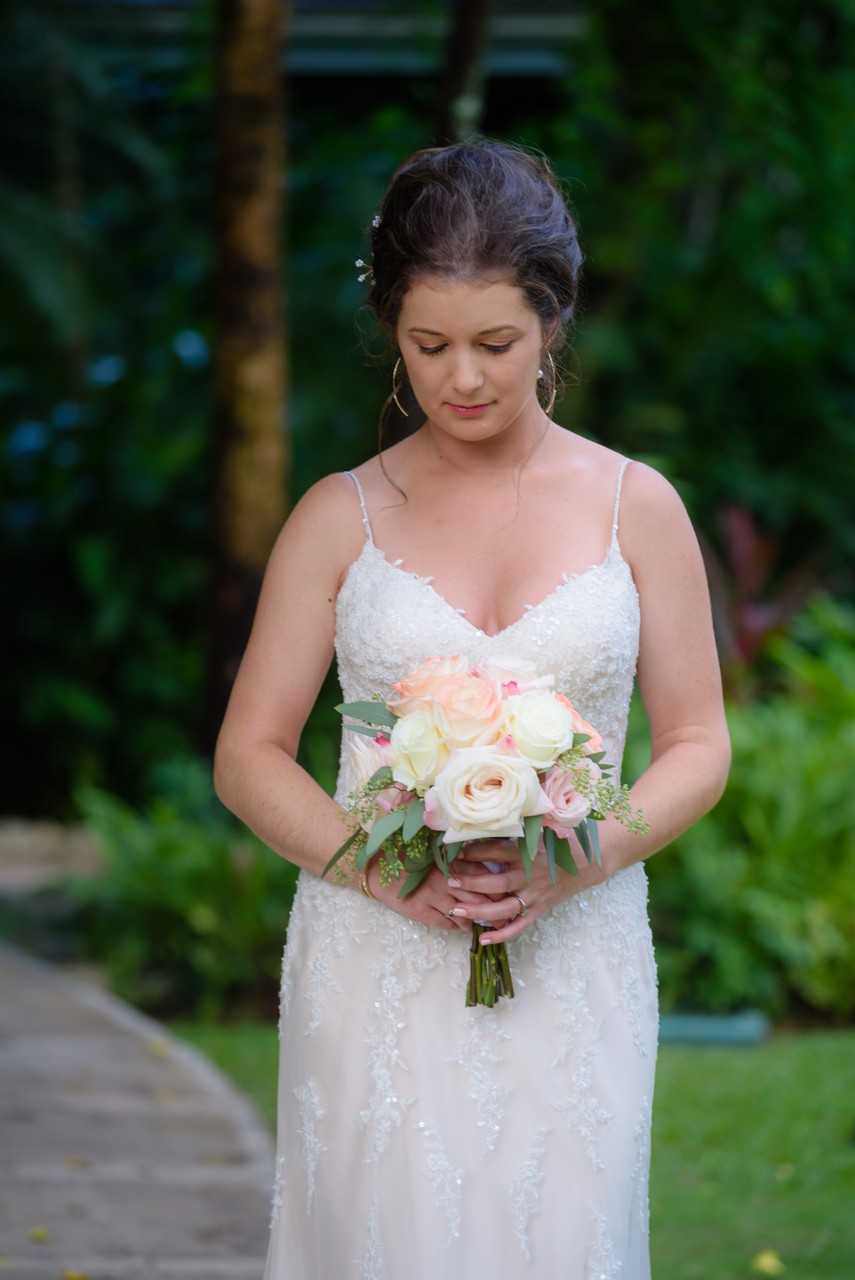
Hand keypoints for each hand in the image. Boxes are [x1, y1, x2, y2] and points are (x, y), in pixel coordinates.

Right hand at [365, 857, 495, 932]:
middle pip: (479, 900)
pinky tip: (457, 924)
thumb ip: (460, 860)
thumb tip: (487, 869)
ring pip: (465, 915)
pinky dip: (456, 926)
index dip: (499, 890)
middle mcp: (445, 878)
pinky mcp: (419, 910)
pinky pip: (446, 923)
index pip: (485, 877)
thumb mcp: (436, 853)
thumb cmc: (410, 857)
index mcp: (451, 861)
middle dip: (495, 913)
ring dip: (474, 921)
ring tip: (479, 924)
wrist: (378, 868)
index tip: (507, 897)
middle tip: (503, 921)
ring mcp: (432, 895)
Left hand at [444, 837, 606, 943]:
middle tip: (450, 881)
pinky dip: (502, 934)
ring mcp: (535, 895)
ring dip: (479, 911)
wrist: (587, 862)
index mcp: (528, 852)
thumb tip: (484, 825)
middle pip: (497, 883)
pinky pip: (519, 925)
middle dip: (471, 883)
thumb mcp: (537, 831)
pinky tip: (483, 939)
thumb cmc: (558, 844)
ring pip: (504, 908)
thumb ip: (513, 831)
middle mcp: (530, 875)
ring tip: (456, 910)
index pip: (496, 851)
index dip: (474, 851)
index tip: (455, 852)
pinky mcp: (540, 909)